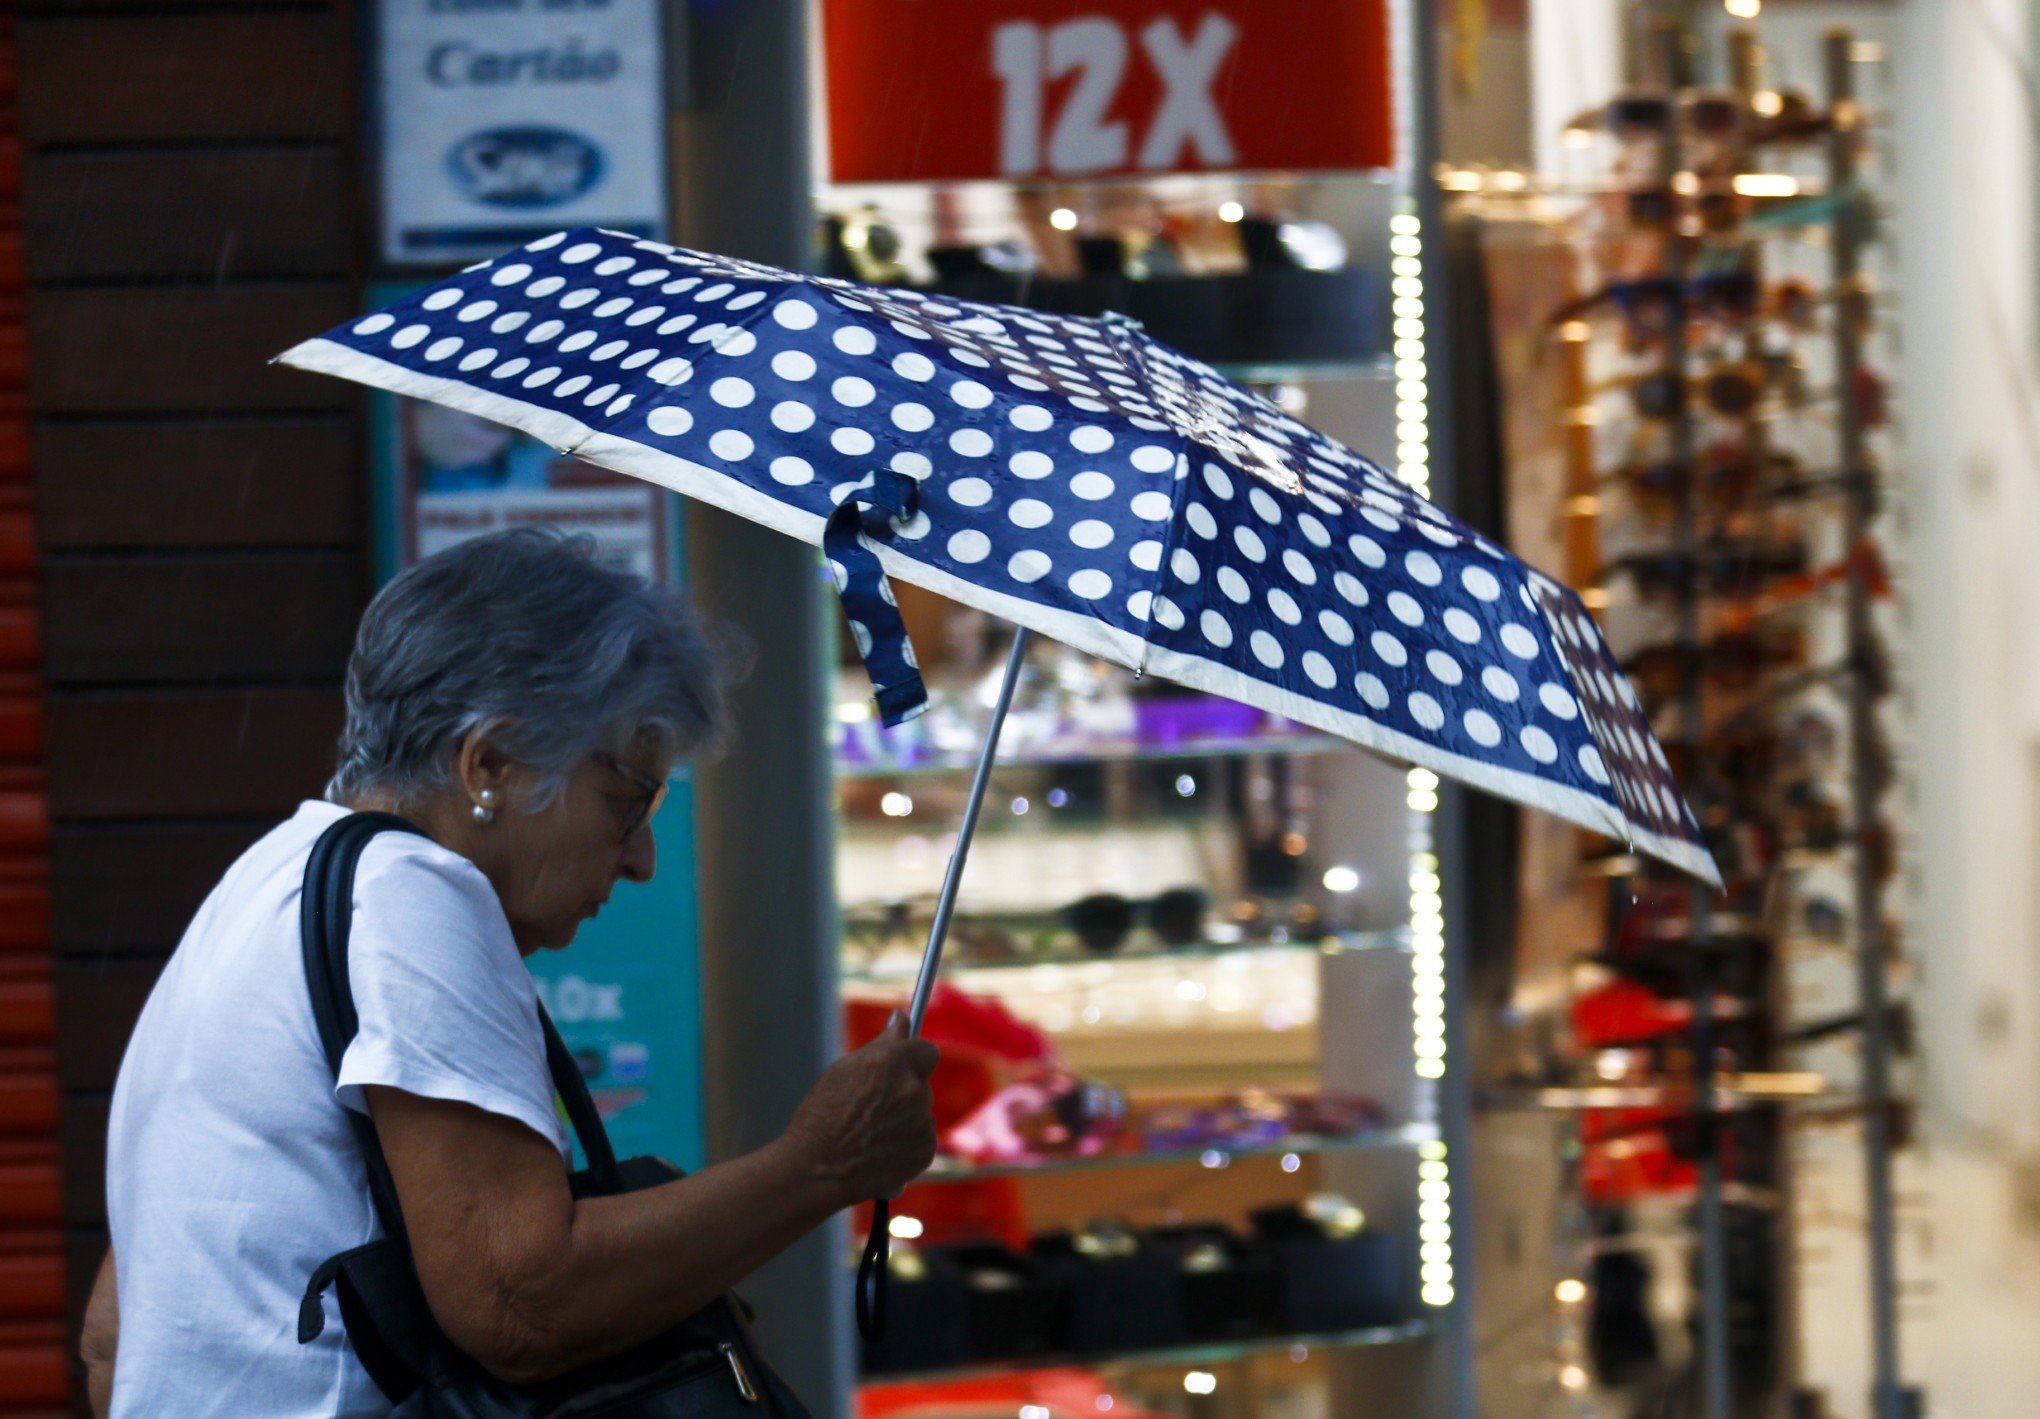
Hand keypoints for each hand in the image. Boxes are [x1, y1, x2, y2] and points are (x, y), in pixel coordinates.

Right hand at [784, 1012, 939, 1206]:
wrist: (815, 1171)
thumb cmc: (821, 1117)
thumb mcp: (843, 1070)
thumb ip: (882, 1044)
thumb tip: (902, 1018)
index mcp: (890, 1062)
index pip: (926, 1050)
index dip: (914, 1058)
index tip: (902, 1067)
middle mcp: (911, 1089)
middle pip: (921, 1082)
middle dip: (904, 1091)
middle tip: (872, 1109)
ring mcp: (921, 1122)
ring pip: (921, 1112)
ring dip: (905, 1118)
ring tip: (870, 1134)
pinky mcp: (925, 1151)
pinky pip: (922, 1139)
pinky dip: (907, 1144)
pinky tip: (879, 1152)